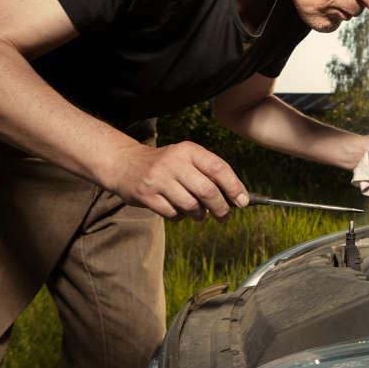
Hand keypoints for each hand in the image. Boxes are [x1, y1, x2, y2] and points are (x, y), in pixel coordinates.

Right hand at [104, 141, 247, 220]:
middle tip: (225, 216)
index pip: (218, 168)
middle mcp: (174, 162)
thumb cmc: (164, 164)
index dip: (234, 187)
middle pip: (207, 191)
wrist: (124, 163)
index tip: (243, 201)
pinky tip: (179, 211)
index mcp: (188, 150)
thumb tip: (235, 197)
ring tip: (200, 213)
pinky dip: (180, 217)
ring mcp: (158, 179)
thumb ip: (208, 173)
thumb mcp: (185, 158)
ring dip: (200, 214)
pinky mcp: (146, 195)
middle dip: (221, 208)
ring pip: (191, 205)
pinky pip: (173, 214)